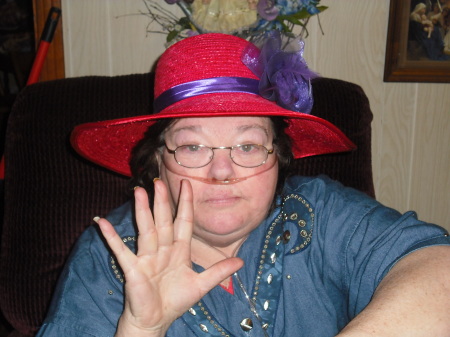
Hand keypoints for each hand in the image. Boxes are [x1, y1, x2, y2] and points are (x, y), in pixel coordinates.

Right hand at [97, 179, 243, 336]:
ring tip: (139, 191)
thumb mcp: (202, 285)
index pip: (184, 221)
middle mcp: (163, 249)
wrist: (155, 321)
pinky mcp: (132, 268)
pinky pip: (120, 250)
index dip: (186, 203)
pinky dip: (111, 237)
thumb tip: (241, 262)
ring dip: (142, 211)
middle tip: (159, 181)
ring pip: (145, 229)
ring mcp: (146, 257)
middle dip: (162, 201)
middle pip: (163, 220)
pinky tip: (102, 221)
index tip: (188, 183)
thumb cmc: (175, 300)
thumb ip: (219, 271)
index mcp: (179, 250)